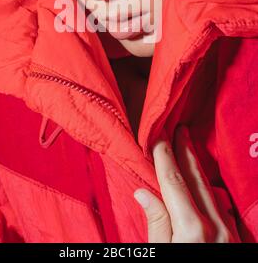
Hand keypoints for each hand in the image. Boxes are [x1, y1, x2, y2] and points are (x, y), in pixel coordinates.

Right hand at [133, 125, 234, 242]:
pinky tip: (204, 187)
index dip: (163, 155)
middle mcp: (215, 226)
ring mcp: (229, 233)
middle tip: (180, 129)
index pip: (173, 181)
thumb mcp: (159, 255)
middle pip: (197, 178)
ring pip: (213, 190)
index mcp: (192, 229)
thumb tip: (143, 193)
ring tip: (189, 152)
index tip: (157, 135)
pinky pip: (224, 207)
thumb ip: (156, 224)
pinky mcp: (236, 240)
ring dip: (198, 169)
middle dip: (186, 151)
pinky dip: (211, 191)